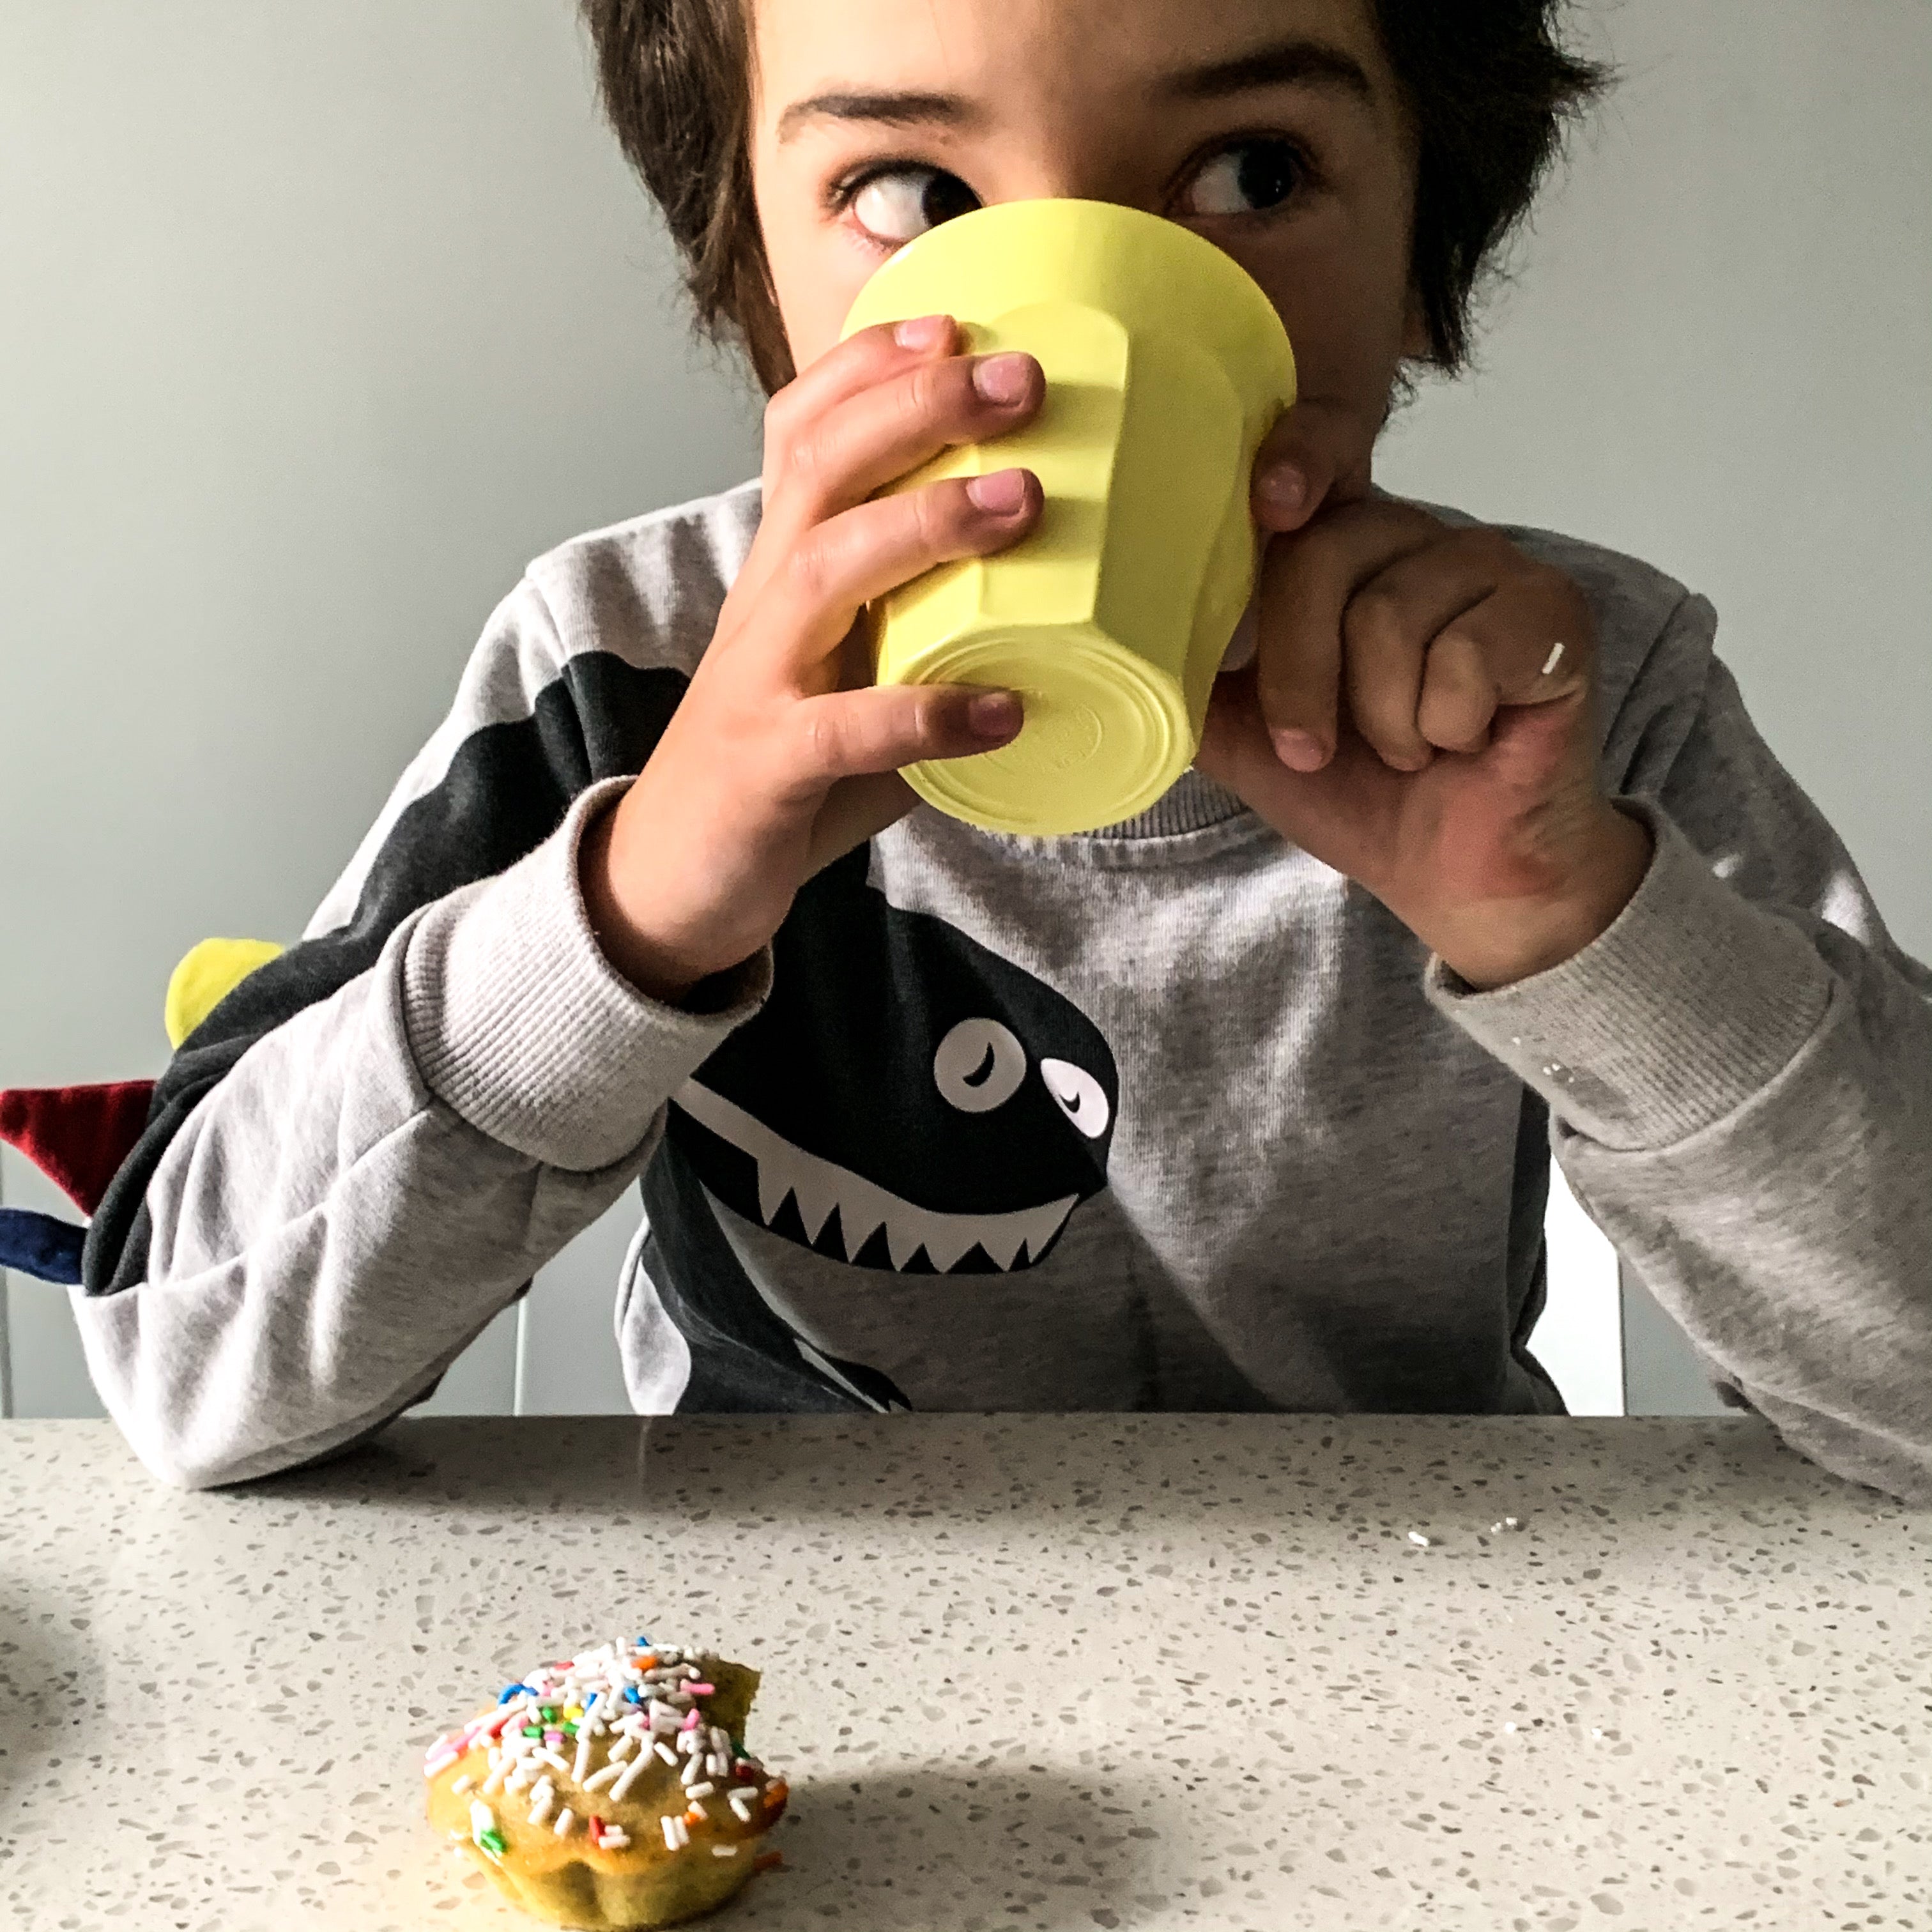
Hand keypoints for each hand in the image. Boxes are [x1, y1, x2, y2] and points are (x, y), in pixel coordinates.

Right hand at [582, 315, 1044, 1003]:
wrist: (673, 876)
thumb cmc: (783, 766)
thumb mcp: (854, 674)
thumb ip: (931, 634)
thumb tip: (1068, 609)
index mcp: (783, 568)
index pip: (804, 432)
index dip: (868, 368)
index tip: (955, 321)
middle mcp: (764, 603)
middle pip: (822, 468)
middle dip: (918, 409)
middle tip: (1021, 379)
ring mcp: (760, 679)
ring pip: (827, 569)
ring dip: (927, 525)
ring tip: (1025, 502)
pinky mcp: (767, 764)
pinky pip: (846, 728)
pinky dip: (927, 715)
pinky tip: (1005, 712)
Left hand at [1195, 408, 1652, 989]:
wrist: (1456, 875)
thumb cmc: (1360, 795)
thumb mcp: (1246, 738)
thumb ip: (1190, 681)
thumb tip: (1106, 647)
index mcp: (1345, 552)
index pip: (1297, 492)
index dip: (1283, 472)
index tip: (1265, 504)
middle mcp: (1419, 538)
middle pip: (1323, 553)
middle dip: (1299, 674)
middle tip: (1313, 750)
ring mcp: (1493, 568)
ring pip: (1392, 613)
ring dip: (1383, 719)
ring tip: (1409, 749)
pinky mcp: (1555, 613)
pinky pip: (1470, 651)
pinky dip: (1449, 723)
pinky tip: (1467, 742)